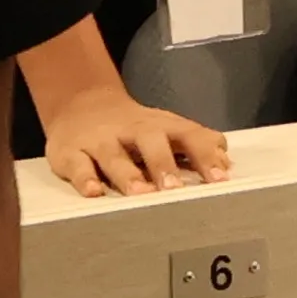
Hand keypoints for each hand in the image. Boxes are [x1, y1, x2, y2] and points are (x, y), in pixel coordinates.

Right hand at [43, 85, 236, 197]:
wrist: (80, 104)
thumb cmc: (133, 127)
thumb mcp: (166, 129)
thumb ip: (196, 145)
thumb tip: (226, 164)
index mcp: (160, 125)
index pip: (188, 135)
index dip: (204, 155)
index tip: (219, 178)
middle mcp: (131, 129)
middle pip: (150, 141)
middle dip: (164, 164)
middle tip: (175, 189)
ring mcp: (100, 140)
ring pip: (113, 155)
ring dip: (127, 174)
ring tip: (140, 193)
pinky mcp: (70, 152)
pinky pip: (77, 165)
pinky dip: (84, 179)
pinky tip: (94, 192)